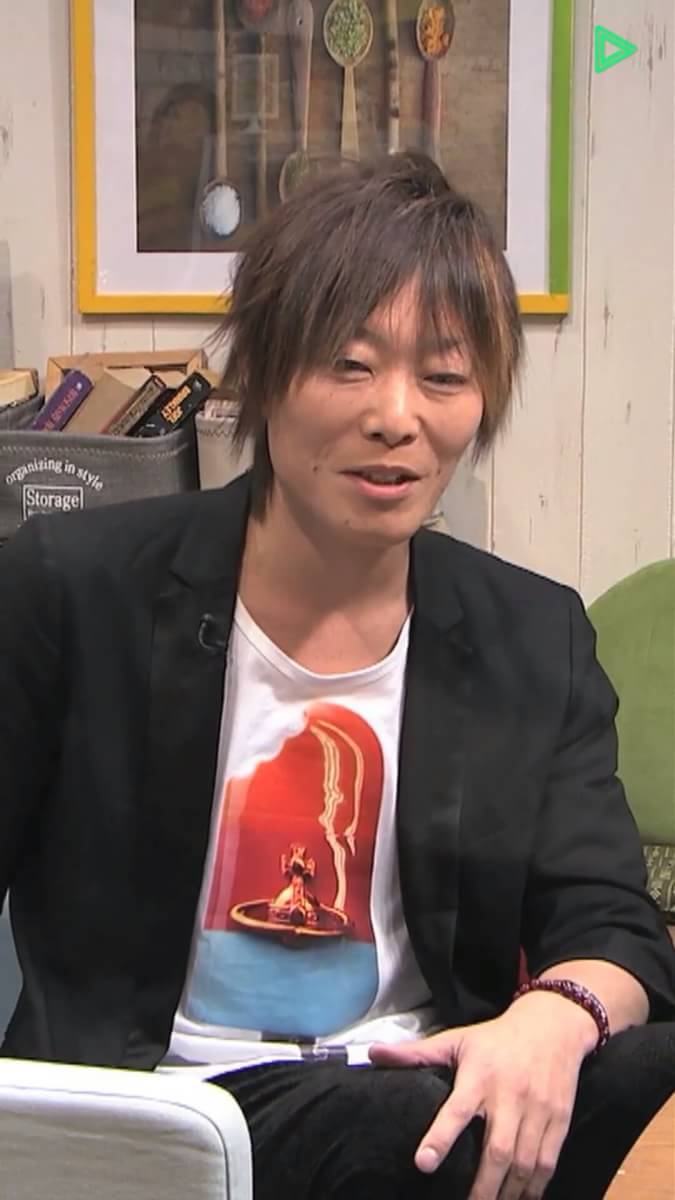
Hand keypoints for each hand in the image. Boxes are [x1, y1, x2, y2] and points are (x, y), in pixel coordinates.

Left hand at [368, 993, 594, 1199]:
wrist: (552, 1026)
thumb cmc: (495, 1039)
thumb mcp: (456, 1040)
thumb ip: (415, 1054)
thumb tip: (371, 1053)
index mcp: (479, 1076)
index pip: (458, 1110)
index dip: (441, 1137)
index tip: (423, 1164)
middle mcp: (510, 1096)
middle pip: (498, 1150)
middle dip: (483, 1187)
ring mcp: (538, 1110)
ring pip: (525, 1163)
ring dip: (509, 1193)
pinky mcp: (559, 1121)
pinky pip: (547, 1162)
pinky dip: (535, 1187)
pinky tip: (521, 1199)